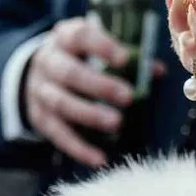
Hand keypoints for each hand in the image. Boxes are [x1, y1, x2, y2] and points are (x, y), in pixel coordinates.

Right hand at [22, 16, 134, 168]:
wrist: (38, 72)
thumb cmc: (80, 57)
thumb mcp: (96, 47)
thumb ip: (126, 56)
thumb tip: (157, 71)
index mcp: (65, 37)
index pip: (81, 37)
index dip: (102, 46)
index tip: (125, 59)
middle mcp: (48, 61)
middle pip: (70, 73)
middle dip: (99, 86)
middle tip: (128, 97)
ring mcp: (41, 90)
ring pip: (61, 103)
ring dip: (89, 115)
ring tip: (116, 123)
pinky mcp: (40, 117)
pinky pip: (58, 134)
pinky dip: (78, 148)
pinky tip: (100, 158)